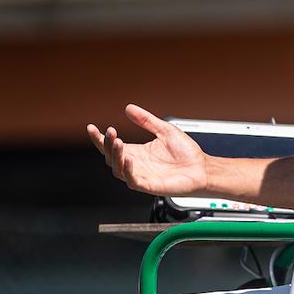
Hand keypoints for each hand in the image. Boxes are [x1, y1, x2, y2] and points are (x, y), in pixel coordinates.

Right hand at [87, 104, 208, 195]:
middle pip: (111, 158)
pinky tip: (130, 159)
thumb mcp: (164, 130)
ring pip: (118, 169)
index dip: (100, 138)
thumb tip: (129, 108)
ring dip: (116, 156)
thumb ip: (146, 120)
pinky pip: (133, 181)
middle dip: (107, 145)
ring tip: (118, 142)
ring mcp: (142, 176)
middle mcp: (136, 165)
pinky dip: (129, 170)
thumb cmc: (187, 154)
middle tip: (111, 132)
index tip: (91, 127)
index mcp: (137, 152)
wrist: (202, 168)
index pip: (112, 146)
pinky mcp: (150, 186)